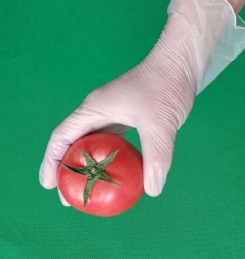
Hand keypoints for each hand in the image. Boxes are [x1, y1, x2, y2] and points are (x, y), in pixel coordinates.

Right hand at [39, 0, 244, 202]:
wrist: (182, 63)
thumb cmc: (165, 86)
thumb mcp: (159, 125)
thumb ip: (155, 157)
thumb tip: (152, 190)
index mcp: (95, 109)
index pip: (62, 137)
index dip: (51, 162)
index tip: (49, 186)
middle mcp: (100, 111)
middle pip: (75, 142)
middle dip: (69, 169)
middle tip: (72, 195)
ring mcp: (115, 112)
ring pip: (95, 142)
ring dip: (90, 163)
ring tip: (92, 186)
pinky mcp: (131, 114)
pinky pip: (114, 140)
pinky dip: (111, 156)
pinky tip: (119, 169)